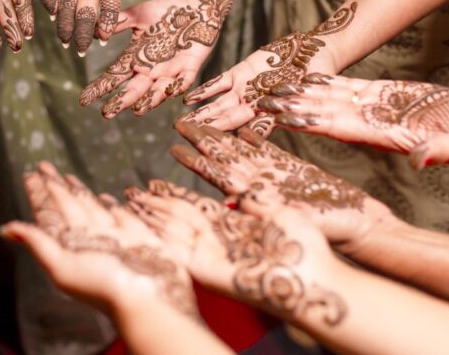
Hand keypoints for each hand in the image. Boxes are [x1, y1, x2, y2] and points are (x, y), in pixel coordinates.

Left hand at [0, 162, 196, 316]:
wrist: (148, 297)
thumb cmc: (103, 285)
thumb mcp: (61, 265)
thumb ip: (37, 243)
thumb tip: (5, 229)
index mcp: (68, 243)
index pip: (48, 212)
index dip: (38, 194)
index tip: (28, 174)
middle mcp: (87, 237)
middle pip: (66, 204)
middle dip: (54, 185)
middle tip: (43, 165)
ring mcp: (111, 234)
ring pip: (89, 206)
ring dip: (78, 190)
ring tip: (67, 177)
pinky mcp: (134, 233)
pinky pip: (117, 213)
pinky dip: (109, 204)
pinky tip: (104, 197)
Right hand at [80, 0, 237, 117]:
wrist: (195, 6)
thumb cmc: (165, 10)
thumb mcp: (137, 14)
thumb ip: (118, 22)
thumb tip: (94, 30)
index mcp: (135, 57)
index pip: (114, 77)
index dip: (99, 88)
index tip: (84, 100)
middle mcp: (151, 69)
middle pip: (133, 89)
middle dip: (120, 101)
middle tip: (106, 114)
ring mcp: (171, 70)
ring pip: (157, 91)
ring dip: (149, 101)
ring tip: (136, 110)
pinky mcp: (190, 66)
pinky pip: (184, 80)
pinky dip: (178, 86)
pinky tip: (171, 92)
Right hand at [126, 180, 346, 326]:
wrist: (317, 278)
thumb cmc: (307, 247)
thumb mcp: (278, 210)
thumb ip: (253, 196)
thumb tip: (233, 182)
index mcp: (237, 222)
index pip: (201, 200)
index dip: (180, 184)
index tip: (161, 171)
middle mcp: (223, 238)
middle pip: (183, 215)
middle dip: (158, 202)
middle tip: (133, 190)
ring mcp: (216, 255)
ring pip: (178, 231)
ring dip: (154, 217)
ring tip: (131, 202)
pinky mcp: (212, 272)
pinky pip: (182, 255)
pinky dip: (162, 239)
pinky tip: (144, 227)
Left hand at [169, 120, 391, 247]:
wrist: (362, 228)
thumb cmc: (330, 231)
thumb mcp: (292, 219)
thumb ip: (262, 209)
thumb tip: (230, 202)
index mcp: (254, 195)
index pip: (217, 174)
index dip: (195, 160)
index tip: (172, 148)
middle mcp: (259, 184)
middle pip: (223, 157)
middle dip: (201, 140)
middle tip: (178, 122)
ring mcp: (275, 176)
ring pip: (242, 150)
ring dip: (223, 135)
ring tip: (203, 119)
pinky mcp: (294, 170)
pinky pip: (269, 150)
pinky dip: (255, 137)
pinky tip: (241, 127)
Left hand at [180, 3, 358, 132]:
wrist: (314, 52)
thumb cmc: (318, 75)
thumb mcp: (308, 93)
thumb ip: (293, 105)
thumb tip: (281, 121)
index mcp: (272, 114)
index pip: (250, 131)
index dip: (233, 139)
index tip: (215, 151)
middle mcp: (254, 105)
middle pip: (227, 121)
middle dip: (208, 129)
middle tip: (187, 138)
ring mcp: (245, 90)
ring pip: (218, 105)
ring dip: (200, 114)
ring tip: (181, 124)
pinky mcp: (239, 73)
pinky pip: (218, 83)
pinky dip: (204, 90)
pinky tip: (187, 99)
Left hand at [258, 74, 448, 168]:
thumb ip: (438, 153)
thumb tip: (420, 161)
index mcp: (380, 135)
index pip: (335, 128)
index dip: (307, 121)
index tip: (279, 118)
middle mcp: (369, 124)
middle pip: (321, 113)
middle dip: (290, 109)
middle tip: (255, 103)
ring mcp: (372, 109)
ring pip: (328, 99)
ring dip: (299, 94)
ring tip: (269, 88)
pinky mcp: (380, 95)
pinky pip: (346, 89)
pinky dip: (324, 83)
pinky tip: (303, 77)